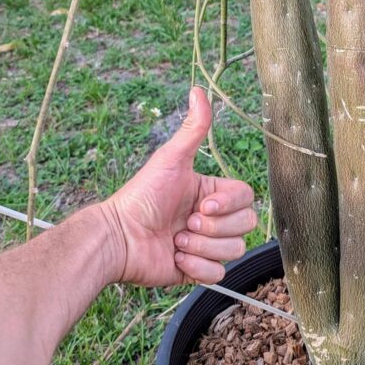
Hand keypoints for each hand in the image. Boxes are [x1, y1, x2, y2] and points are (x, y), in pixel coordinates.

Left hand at [98, 87, 256, 286]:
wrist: (118, 239)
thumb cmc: (142, 197)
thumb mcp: (170, 160)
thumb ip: (192, 129)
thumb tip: (198, 90)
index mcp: (211, 193)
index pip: (246, 198)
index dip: (228, 206)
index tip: (201, 206)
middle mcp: (212, 218)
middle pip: (246, 225)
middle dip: (213, 228)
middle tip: (184, 224)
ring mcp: (206, 244)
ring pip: (234, 250)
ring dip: (202, 247)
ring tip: (176, 241)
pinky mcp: (197, 269)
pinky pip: (219, 274)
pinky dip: (197, 267)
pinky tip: (175, 258)